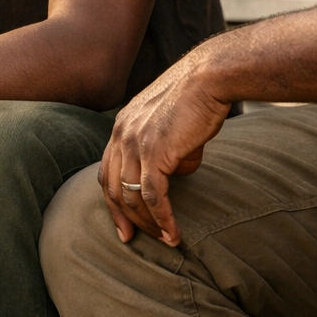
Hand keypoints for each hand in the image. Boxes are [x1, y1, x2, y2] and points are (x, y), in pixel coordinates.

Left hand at [98, 51, 230, 246]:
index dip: (113, 199)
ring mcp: (135, 143)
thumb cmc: (198, 96)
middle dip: (122, 218)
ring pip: (132, 197)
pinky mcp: (155, 153)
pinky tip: (173, 233)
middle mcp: (121, 134)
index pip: (107, 170)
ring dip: (147, 224)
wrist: (209, 77)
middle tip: (131, 239)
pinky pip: (154, 197)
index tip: (123, 222)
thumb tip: (176, 171)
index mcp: (122, 125)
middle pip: (112, 187)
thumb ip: (167, 148)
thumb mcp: (171, 124)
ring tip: (164, 239)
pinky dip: (162, 219)